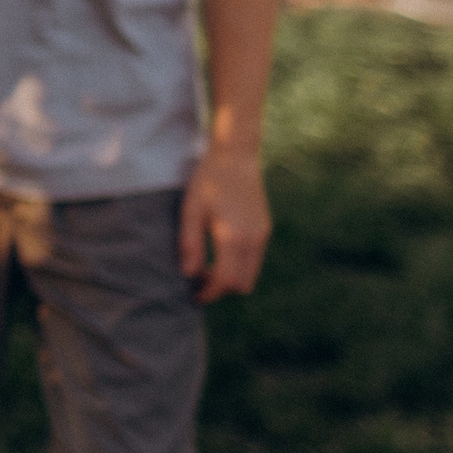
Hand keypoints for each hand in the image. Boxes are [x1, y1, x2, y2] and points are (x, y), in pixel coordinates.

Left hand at [180, 141, 270, 300]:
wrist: (236, 157)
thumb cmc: (208, 181)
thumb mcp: (191, 210)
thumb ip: (190, 243)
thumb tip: (188, 274)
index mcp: (234, 236)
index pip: (226, 281)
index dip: (210, 293)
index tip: (194, 295)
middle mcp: (253, 240)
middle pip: (243, 284)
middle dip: (221, 289)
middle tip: (198, 281)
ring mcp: (262, 235)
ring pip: (251, 275)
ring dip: (231, 279)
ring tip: (207, 268)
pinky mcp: (264, 230)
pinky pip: (254, 260)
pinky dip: (239, 266)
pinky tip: (220, 254)